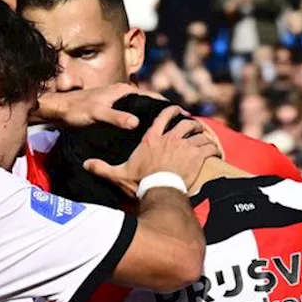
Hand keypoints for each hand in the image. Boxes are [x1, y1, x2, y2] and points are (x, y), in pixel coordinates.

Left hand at [37, 84, 165, 130]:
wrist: (59, 110)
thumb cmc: (77, 109)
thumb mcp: (97, 113)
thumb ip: (116, 117)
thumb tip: (136, 123)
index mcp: (124, 90)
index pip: (152, 96)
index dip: (166, 106)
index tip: (181, 116)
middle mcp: (124, 94)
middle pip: (149, 103)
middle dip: (162, 114)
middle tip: (176, 129)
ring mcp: (119, 102)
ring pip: (141, 110)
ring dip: (151, 119)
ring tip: (164, 134)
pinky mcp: (113, 110)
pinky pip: (132, 115)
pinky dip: (140, 122)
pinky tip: (143, 135)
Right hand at [83, 106, 221, 196]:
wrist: (159, 190)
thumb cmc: (140, 182)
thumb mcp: (119, 174)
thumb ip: (102, 168)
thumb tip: (85, 164)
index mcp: (152, 138)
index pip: (163, 117)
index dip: (172, 111)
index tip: (178, 110)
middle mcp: (169, 138)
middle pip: (186, 124)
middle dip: (193, 125)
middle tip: (196, 129)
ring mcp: (184, 145)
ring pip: (199, 134)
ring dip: (205, 137)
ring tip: (207, 141)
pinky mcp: (196, 155)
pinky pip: (209, 147)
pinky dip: (213, 148)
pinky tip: (216, 152)